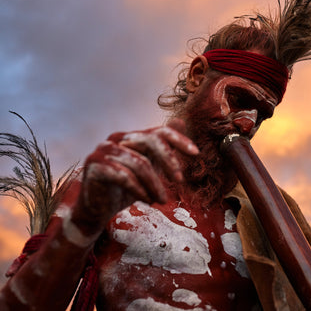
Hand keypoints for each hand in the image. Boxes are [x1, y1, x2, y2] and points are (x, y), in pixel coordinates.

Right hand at [72, 118, 198, 233]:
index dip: (179, 140)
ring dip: (155, 184)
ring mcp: (104, 150)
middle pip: (150, 142)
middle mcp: (117, 139)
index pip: (159, 132)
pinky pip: (124, 176)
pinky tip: (147, 201)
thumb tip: (180, 121)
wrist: (96, 209)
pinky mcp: (95, 166)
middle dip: (168, 161)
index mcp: (131, 137)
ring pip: (139, 163)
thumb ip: (163, 148)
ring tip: (162, 200)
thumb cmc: (124, 188)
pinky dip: (139, 189)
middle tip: (179, 181)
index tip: (196, 154)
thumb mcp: (149, 167)